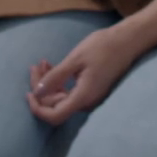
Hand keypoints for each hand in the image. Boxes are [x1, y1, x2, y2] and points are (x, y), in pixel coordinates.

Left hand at [26, 26, 145, 125]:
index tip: (28, 93)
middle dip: (41, 88)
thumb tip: (36, 94)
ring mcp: (90, 97)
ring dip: (49, 83)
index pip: (55, 116)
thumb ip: (55, 77)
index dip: (38, 109)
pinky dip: (59, 81)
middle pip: (55, 105)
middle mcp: (86, 102)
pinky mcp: (91, 90)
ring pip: (61, 97)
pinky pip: (69, 91)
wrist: (128, 41)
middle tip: (35, 66)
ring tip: (42, 63)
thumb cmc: (103, 46)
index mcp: (83, 97)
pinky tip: (52, 65)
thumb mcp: (75, 59)